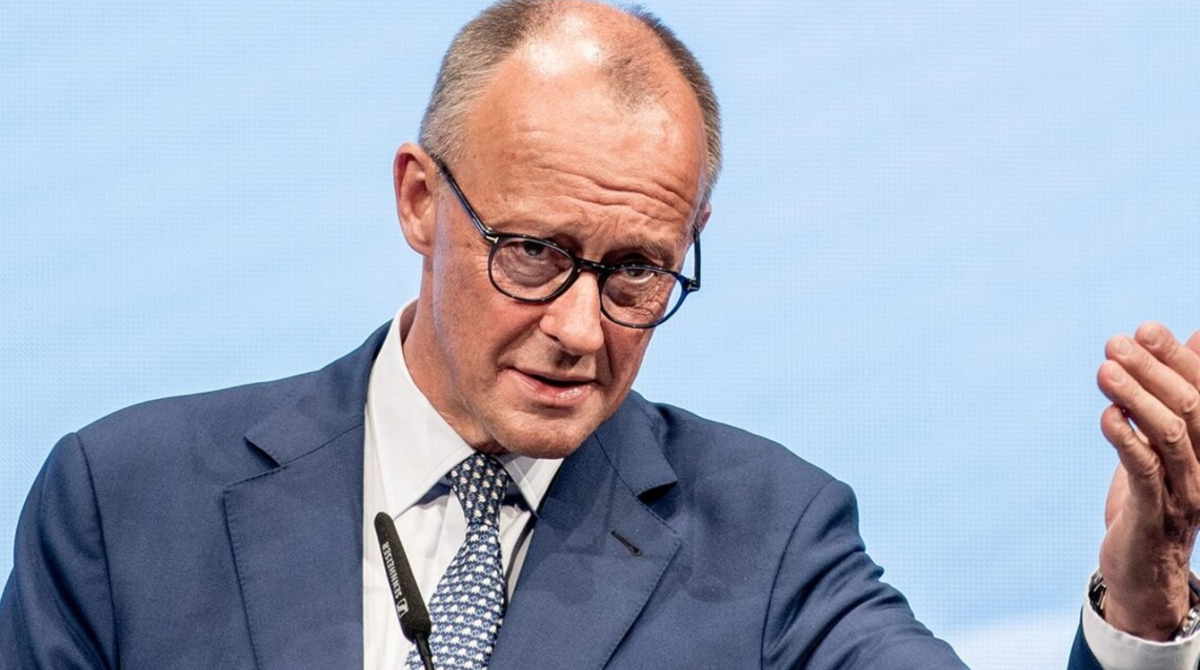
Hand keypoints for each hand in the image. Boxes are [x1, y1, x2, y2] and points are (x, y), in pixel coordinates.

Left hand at [1096, 322, 1199, 639]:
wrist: (1145, 572)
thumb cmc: (1155, 497)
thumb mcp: (1169, 442)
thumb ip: (1179, 393)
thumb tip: (1196, 336)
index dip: (1176, 357)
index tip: (1145, 329)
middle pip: (1190, 405)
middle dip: (1153, 369)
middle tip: (1115, 343)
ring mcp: (1186, 489)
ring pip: (1169, 434)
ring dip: (1135, 397)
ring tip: (1104, 370)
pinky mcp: (1155, 512)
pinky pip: (1145, 469)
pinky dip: (1126, 438)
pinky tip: (1107, 416)